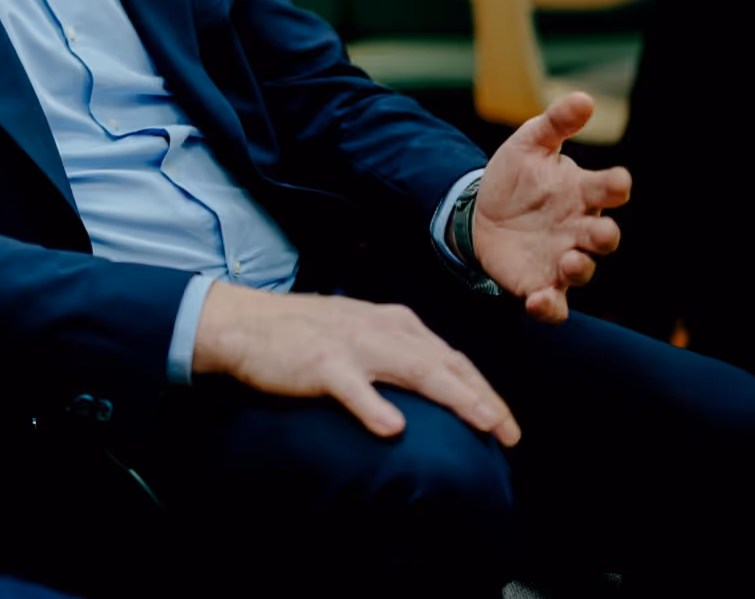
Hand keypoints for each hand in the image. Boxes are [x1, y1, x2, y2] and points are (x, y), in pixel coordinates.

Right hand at [192, 282, 519, 445]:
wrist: (245, 322)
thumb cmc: (301, 334)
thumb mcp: (358, 332)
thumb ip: (393, 353)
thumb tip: (431, 384)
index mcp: (393, 321)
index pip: (450, 356)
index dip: (483, 388)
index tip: (505, 422)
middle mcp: (381, 328)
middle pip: (444, 364)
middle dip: (483, 398)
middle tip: (509, 433)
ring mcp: (353, 345)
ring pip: (415, 370)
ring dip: (454, 396)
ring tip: (483, 423)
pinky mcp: (322, 364)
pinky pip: (354, 387)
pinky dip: (375, 406)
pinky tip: (393, 428)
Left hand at [472, 91, 631, 323]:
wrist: (480, 210)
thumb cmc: (515, 177)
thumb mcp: (529, 144)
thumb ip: (555, 124)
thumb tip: (584, 98)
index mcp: (581, 192)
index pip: (608, 189)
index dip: (616, 186)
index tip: (617, 182)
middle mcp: (578, 228)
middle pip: (604, 238)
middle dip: (605, 238)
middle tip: (598, 234)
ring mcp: (561, 258)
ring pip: (583, 271)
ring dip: (581, 269)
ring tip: (569, 262)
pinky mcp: (538, 283)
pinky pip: (553, 303)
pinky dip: (550, 307)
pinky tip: (538, 302)